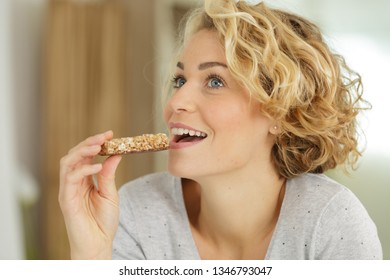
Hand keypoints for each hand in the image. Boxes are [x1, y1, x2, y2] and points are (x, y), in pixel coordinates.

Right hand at [59, 131, 121, 258]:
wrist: (98, 244)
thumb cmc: (103, 221)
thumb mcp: (110, 193)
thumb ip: (109, 174)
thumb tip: (115, 154)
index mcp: (84, 179)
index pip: (86, 156)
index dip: (95, 143)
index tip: (110, 134)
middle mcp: (74, 182)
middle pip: (74, 155)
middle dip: (88, 143)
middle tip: (104, 136)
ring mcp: (68, 190)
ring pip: (68, 162)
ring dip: (83, 151)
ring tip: (98, 146)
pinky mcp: (66, 199)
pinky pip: (71, 179)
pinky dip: (84, 170)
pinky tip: (98, 167)